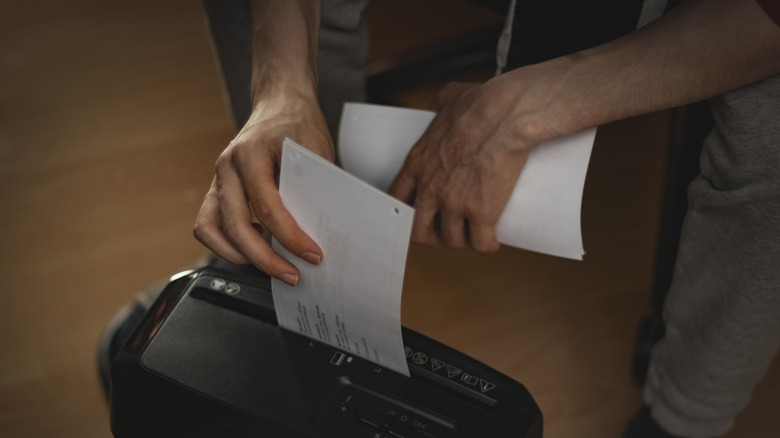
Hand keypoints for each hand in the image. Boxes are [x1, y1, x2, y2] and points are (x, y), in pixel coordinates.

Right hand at [194, 94, 332, 285]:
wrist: (280, 103)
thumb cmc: (298, 124)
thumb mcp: (316, 152)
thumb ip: (314, 189)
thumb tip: (322, 232)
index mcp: (250, 153)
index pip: (267, 207)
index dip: (290, 238)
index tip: (312, 255)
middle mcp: (227, 167)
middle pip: (236, 226)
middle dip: (266, 259)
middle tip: (293, 274)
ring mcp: (217, 179)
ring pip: (212, 231)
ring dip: (241, 256)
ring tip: (273, 266)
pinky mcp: (217, 191)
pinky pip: (209, 226)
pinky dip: (228, 244)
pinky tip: (256, 247)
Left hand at [388, 74, 561, 252]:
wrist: (509, 115)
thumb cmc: (482, 104)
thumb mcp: (448, 98)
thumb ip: (439, 104)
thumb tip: (438, 104)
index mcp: (418, 163)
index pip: (398, 199)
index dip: (407, 212)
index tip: (417, 215)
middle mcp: (431, 188)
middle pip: (419, 230)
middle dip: (432, 235)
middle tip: (447, 231)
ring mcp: (454, 203)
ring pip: (451, 240)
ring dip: (462, 241)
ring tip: (472, 235)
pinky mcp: (482, 213)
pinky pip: (480, 243)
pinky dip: (486, 246)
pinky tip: (491, 243)